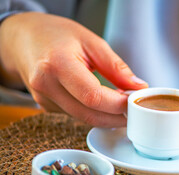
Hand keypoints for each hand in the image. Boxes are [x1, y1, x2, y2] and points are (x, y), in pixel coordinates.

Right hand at [0, 12, 147, 126]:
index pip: (93, 96)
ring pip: (83, 118)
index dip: (118, 104)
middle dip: (116, 117)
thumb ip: (115, 66)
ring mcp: (43, 99)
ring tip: (123, 105)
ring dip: (107, 116)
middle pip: (89, 114)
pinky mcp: (46, 106)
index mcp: (57, 65)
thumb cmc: (56, 35)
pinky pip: (76, 115)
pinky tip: (105, 104)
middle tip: (134, 110)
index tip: (134, 100)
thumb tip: (137, 86)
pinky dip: (94, 112)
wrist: (23, 39)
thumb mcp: (91, 41)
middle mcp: (46, 86)